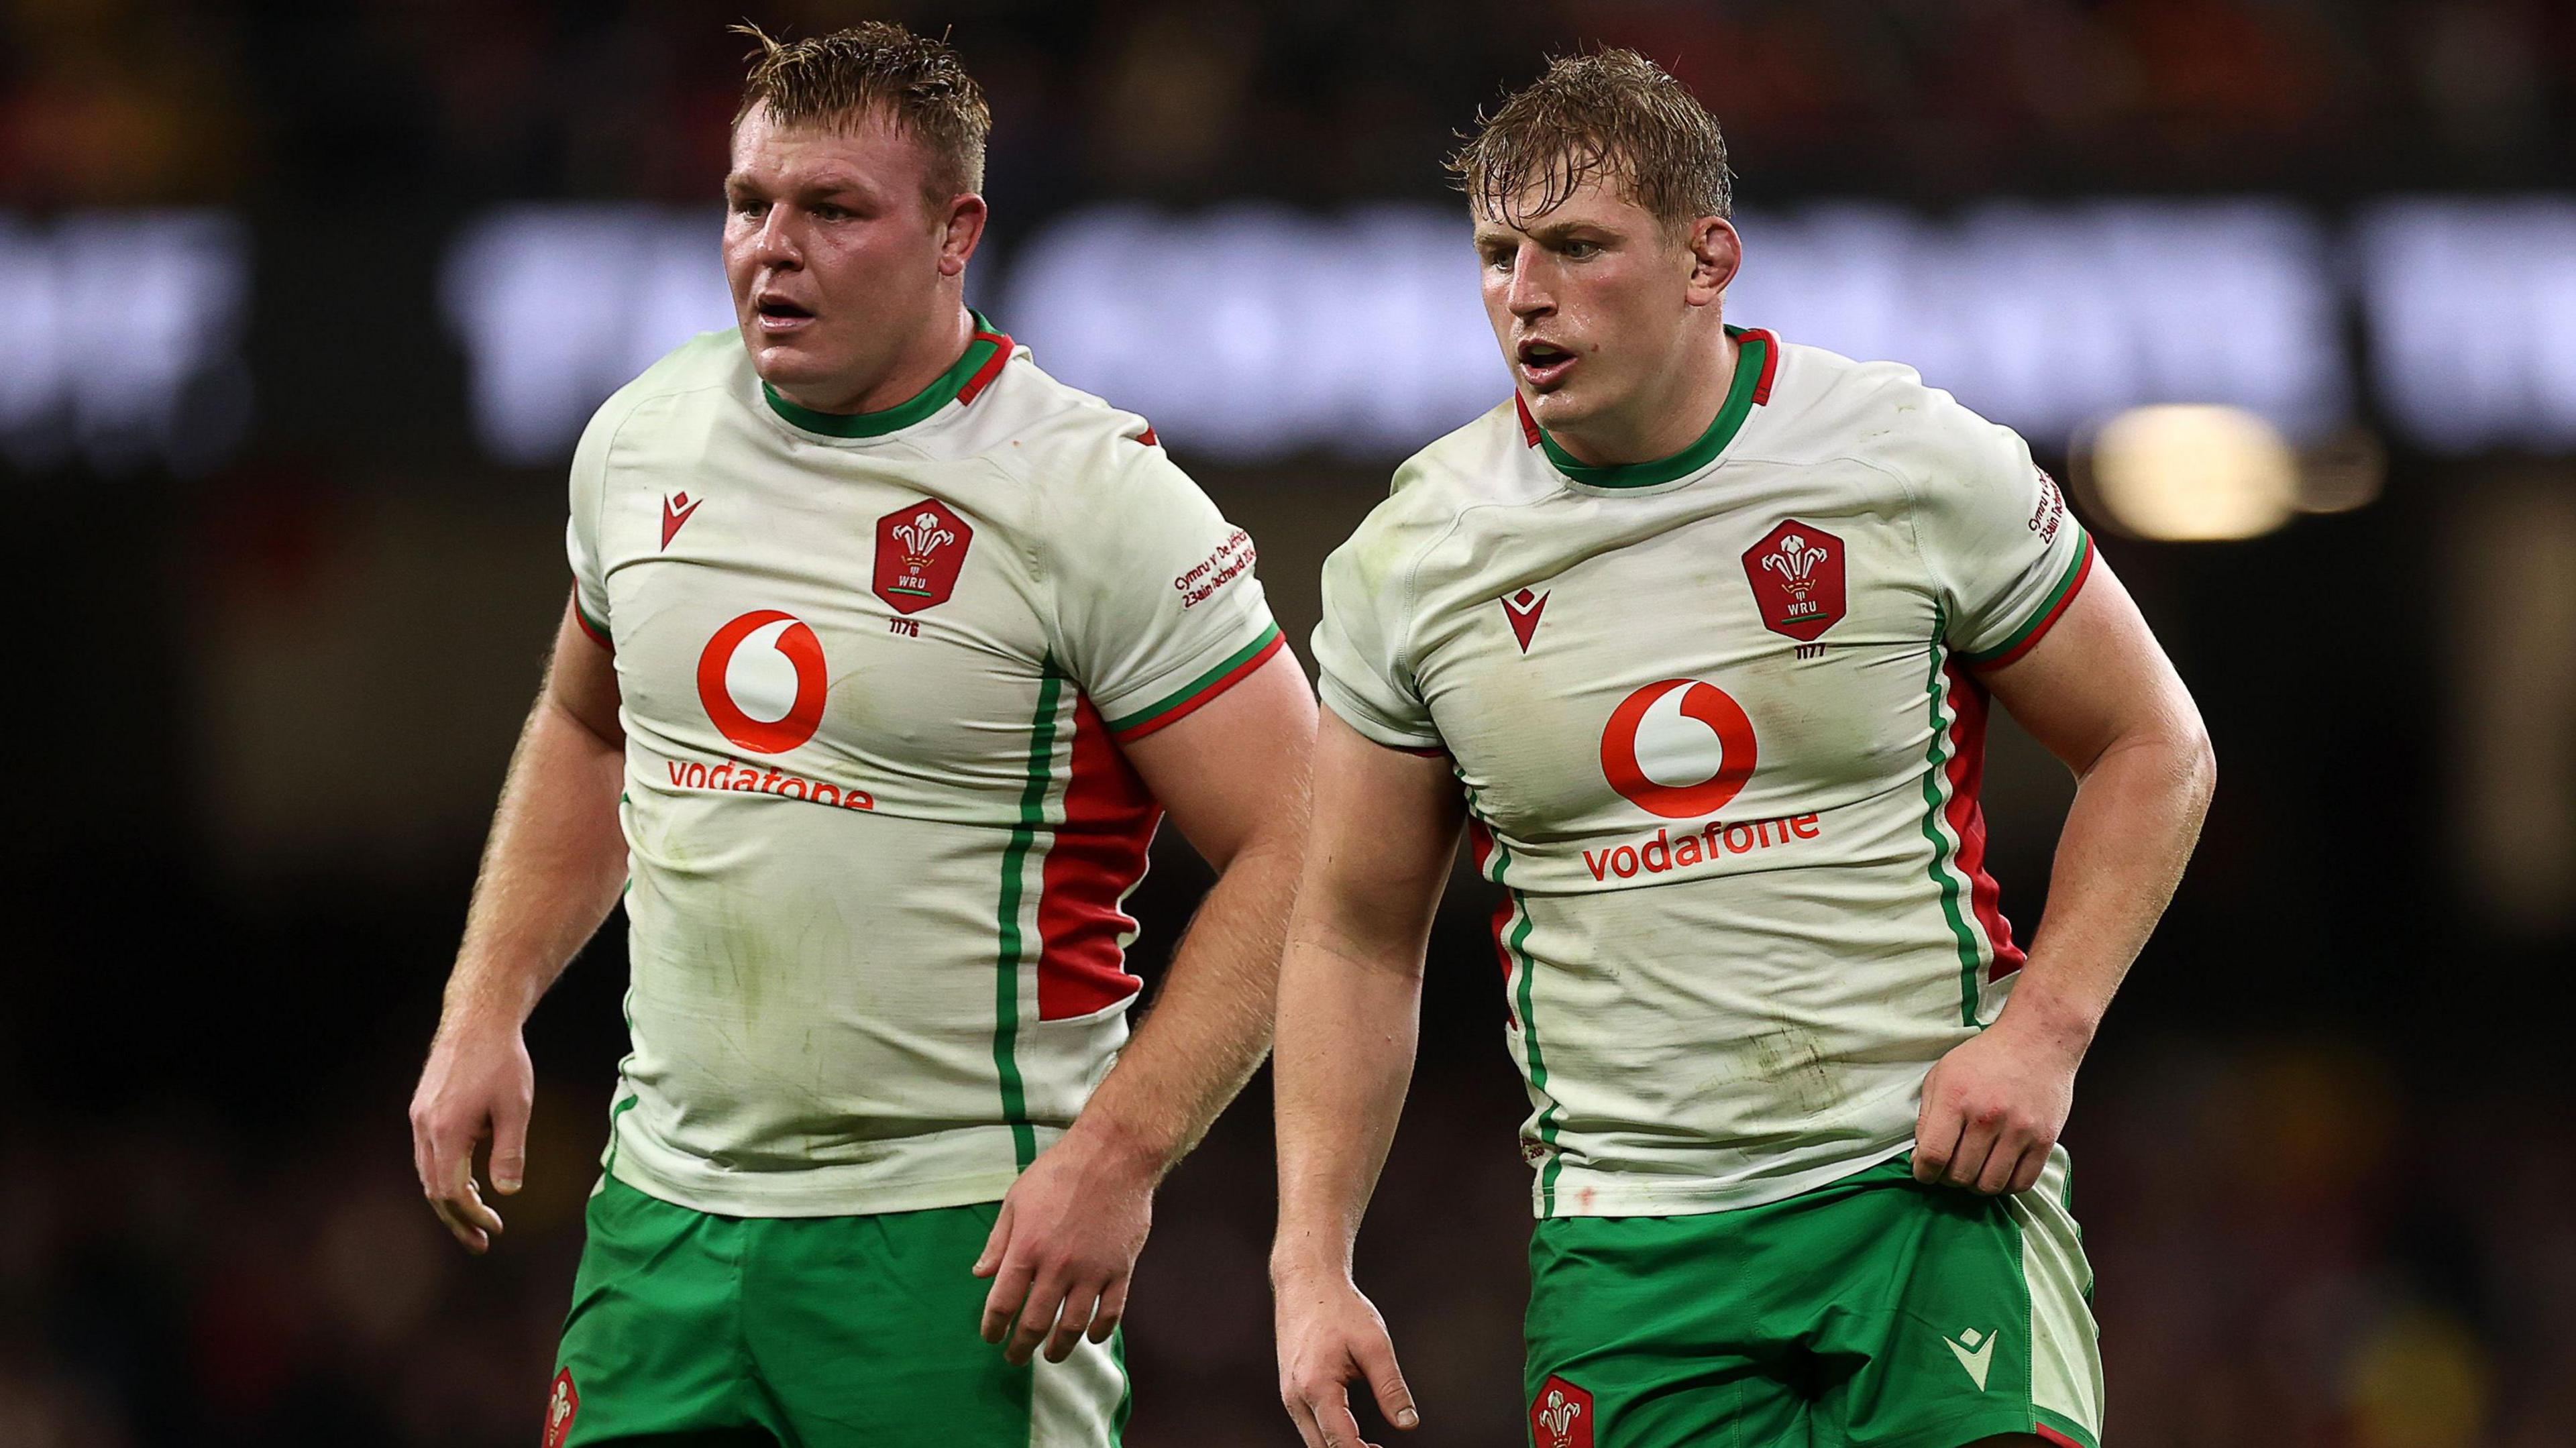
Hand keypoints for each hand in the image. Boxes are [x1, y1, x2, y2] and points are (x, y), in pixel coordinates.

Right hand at [407, 1014, 533, 1252]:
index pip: (451, 1191)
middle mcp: (425, 1128)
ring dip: (450, 1200)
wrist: (478, 1019)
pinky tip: (471, 1182)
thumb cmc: (503, 1060)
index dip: (472, 1215)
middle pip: (433, 1189)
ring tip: (477, 1219)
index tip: (495, 1228)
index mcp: (446, 1131)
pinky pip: (429, 1155)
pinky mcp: (422, 1110)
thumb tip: (506, 1191)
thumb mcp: (516, 1107)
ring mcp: (419, 1119)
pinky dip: (446, 1175)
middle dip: (457, 1219)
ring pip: (427, 1174)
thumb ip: (509, 1152)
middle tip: (481, 1242)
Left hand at [972, 1125, 1154, 1364]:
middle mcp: (1058, 1266)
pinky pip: (1111, 1312)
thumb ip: (998, 1241)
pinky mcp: (1120, 1269)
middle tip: (1015, 1358)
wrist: (1113, 1155)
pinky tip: (1092, 1337)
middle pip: (1035, 1323)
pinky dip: (1100, 1331)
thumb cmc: (1060, 1171)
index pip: (1002, 1303)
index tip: (991, 1337)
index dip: (993, 1327)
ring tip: (1051, 1356)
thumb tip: (980, 1274)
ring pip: (1073, 1326)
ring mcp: (1092, 1271)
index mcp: (1027, 1248)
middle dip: (1021, 1347)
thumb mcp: (1016, 1199)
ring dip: (1059, 1348)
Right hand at [1274, 1266, 1418, 1447]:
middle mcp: (1295, 1397)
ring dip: (1339, 1447)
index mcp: (1316, 1386)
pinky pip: (1309, 1425)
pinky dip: (1329, 1435)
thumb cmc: (1339, 1307)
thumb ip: (1390, 1387)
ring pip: (1313, 1440)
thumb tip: (1408, 1423)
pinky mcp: (1290, 1390)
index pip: (1341, 1442)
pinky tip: (1352, 1432)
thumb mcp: (1374, 1344)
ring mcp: (1289, 1395)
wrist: (1305, 1281)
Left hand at [1911, 1010, 2080, 1195]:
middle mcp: (1987, 1116)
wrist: (2036, 1041)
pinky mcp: (2045, 1140)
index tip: (1924, 1172)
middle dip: (1948, 1179)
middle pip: (1960, 1175)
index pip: (1933, 1156)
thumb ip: (1927, 1117)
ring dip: (1976, 1185)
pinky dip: (2006, 1185)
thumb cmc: (1984, 1058)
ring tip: (1974, 1169)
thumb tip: (1921, 1159)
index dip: (1923, 1174)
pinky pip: (2021, 1183)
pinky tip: (1998, 1170)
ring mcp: (2019, 1130)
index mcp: (1955, 1098)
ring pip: (1989, 1185)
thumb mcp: (1941, 1075)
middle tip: (1950, 1167)